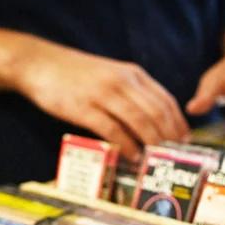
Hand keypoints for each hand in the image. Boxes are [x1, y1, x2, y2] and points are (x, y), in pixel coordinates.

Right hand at [11, 38, 188, 159]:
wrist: (39, 64)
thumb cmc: (76, 74)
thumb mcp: (111, 75)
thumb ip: (131, 93)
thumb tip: (153, 121)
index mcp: (132, 73)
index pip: (165, 100)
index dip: (178, 123)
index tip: (185, 141)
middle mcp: (122, 82)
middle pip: (156, 113)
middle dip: (169, 137)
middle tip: (175, 156)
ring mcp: (104, 94)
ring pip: (140, 122)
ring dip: (152, 143)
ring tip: (156, 160)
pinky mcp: (85, 108)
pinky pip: (114, 130)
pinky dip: (127, 146)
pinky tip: (133, 157)